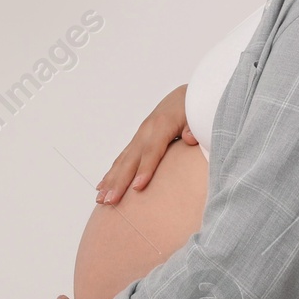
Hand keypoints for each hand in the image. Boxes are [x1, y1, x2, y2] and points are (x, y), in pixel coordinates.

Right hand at [95, 84, 195, 204]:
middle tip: (109, 201)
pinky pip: (122, 159)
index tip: (137, 188)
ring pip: (122, 161)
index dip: (144, 170)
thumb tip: (189, 139)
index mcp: (162, 125)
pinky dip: (111, 173)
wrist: (185, 96)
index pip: (152, 151)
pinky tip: (103, 186)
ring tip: (101, 199)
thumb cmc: (193, 109)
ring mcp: (140, 136)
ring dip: (110, 181)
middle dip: (119, 182)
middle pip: (130, 160)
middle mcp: (146, 131)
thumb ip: (194, 128)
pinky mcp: (138, 140)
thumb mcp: (198, 116)